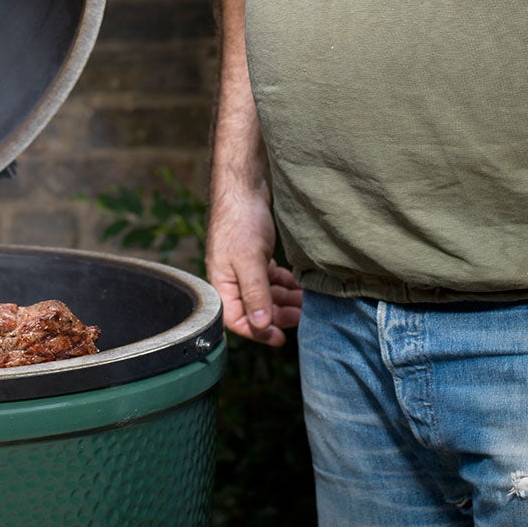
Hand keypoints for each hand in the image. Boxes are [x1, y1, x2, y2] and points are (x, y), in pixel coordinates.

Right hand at [206, 184, 302, 345]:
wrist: (243, 188)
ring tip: (306, 301)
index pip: (237, 320)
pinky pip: (271, 279)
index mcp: (222, 284)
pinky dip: (285, 285)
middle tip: (302, 315)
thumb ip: (255, 293)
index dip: (259, 332)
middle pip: (255, 309)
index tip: (281, 338)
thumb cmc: (240, 222)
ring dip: (285, 300)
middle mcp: (231, 279)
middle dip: (278, 315)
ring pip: (266, 295)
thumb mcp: (249, 261)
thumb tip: (261, 324)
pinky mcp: (256, 257)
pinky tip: (300, 286)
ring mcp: (244, 268)